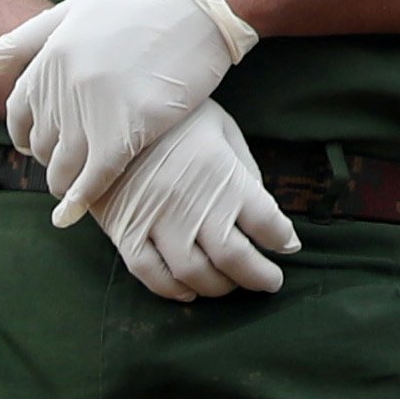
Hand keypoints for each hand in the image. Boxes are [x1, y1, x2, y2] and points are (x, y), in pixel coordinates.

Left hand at [0, 0, 258, 194]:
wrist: (199, 9)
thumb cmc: (138, 8)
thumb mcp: (74, 11)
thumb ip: (23, 40)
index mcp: (49, 56)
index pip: (18, 112)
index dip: (25, 133)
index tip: (39, 143)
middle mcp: (64, 84)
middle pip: (41, 143)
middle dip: (49, 157)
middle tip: (68, 163)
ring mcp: (94, 108)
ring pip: (63, 166)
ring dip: (63, 184)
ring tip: (72, 189)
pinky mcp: (128, 129)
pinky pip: (94, 177)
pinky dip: (81, 200)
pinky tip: (73, 215)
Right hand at [70, 99, 300, 299]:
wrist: (113, 108)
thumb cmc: (177, 118)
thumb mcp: (223, 130)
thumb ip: (244, 172)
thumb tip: (263, 215)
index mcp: (223, 175)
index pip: (267, 223)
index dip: (282, 239)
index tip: (287, 245)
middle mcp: (193, 202)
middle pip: (234, 258)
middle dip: (259, 276)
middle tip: (269, 280)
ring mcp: (156, 219)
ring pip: (194, 273)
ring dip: (218, 287)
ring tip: (230, 283)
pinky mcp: (125, 230)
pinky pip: (150, 273)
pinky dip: (173, 290)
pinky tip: (188, 289)